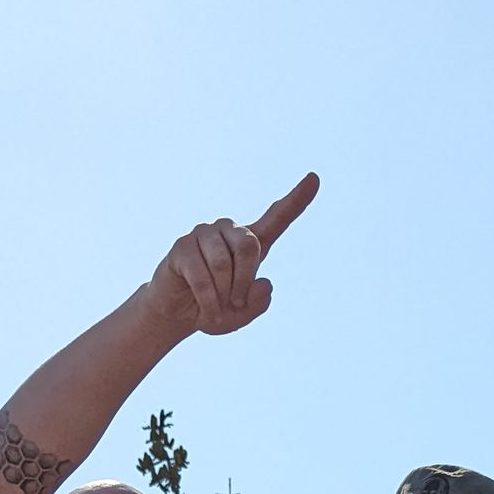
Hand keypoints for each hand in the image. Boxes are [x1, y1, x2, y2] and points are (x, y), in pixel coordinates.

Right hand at [146, 174, 319, 339]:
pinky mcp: (183, 246)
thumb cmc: (214, 309)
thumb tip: (263, 283)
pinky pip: (201, 274)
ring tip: (217, 306)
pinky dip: (208, 299)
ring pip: (223, 263)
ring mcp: (204, 234)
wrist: (178, 314)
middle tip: (235, 303)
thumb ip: (258, 304)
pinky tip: (206, 309)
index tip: (315, 178)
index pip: (278, 217)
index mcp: (251, 242)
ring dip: (222, 294)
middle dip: (243, 282)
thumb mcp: (242, 314)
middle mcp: (229, 231)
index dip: (297, 199)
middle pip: (249, 246)